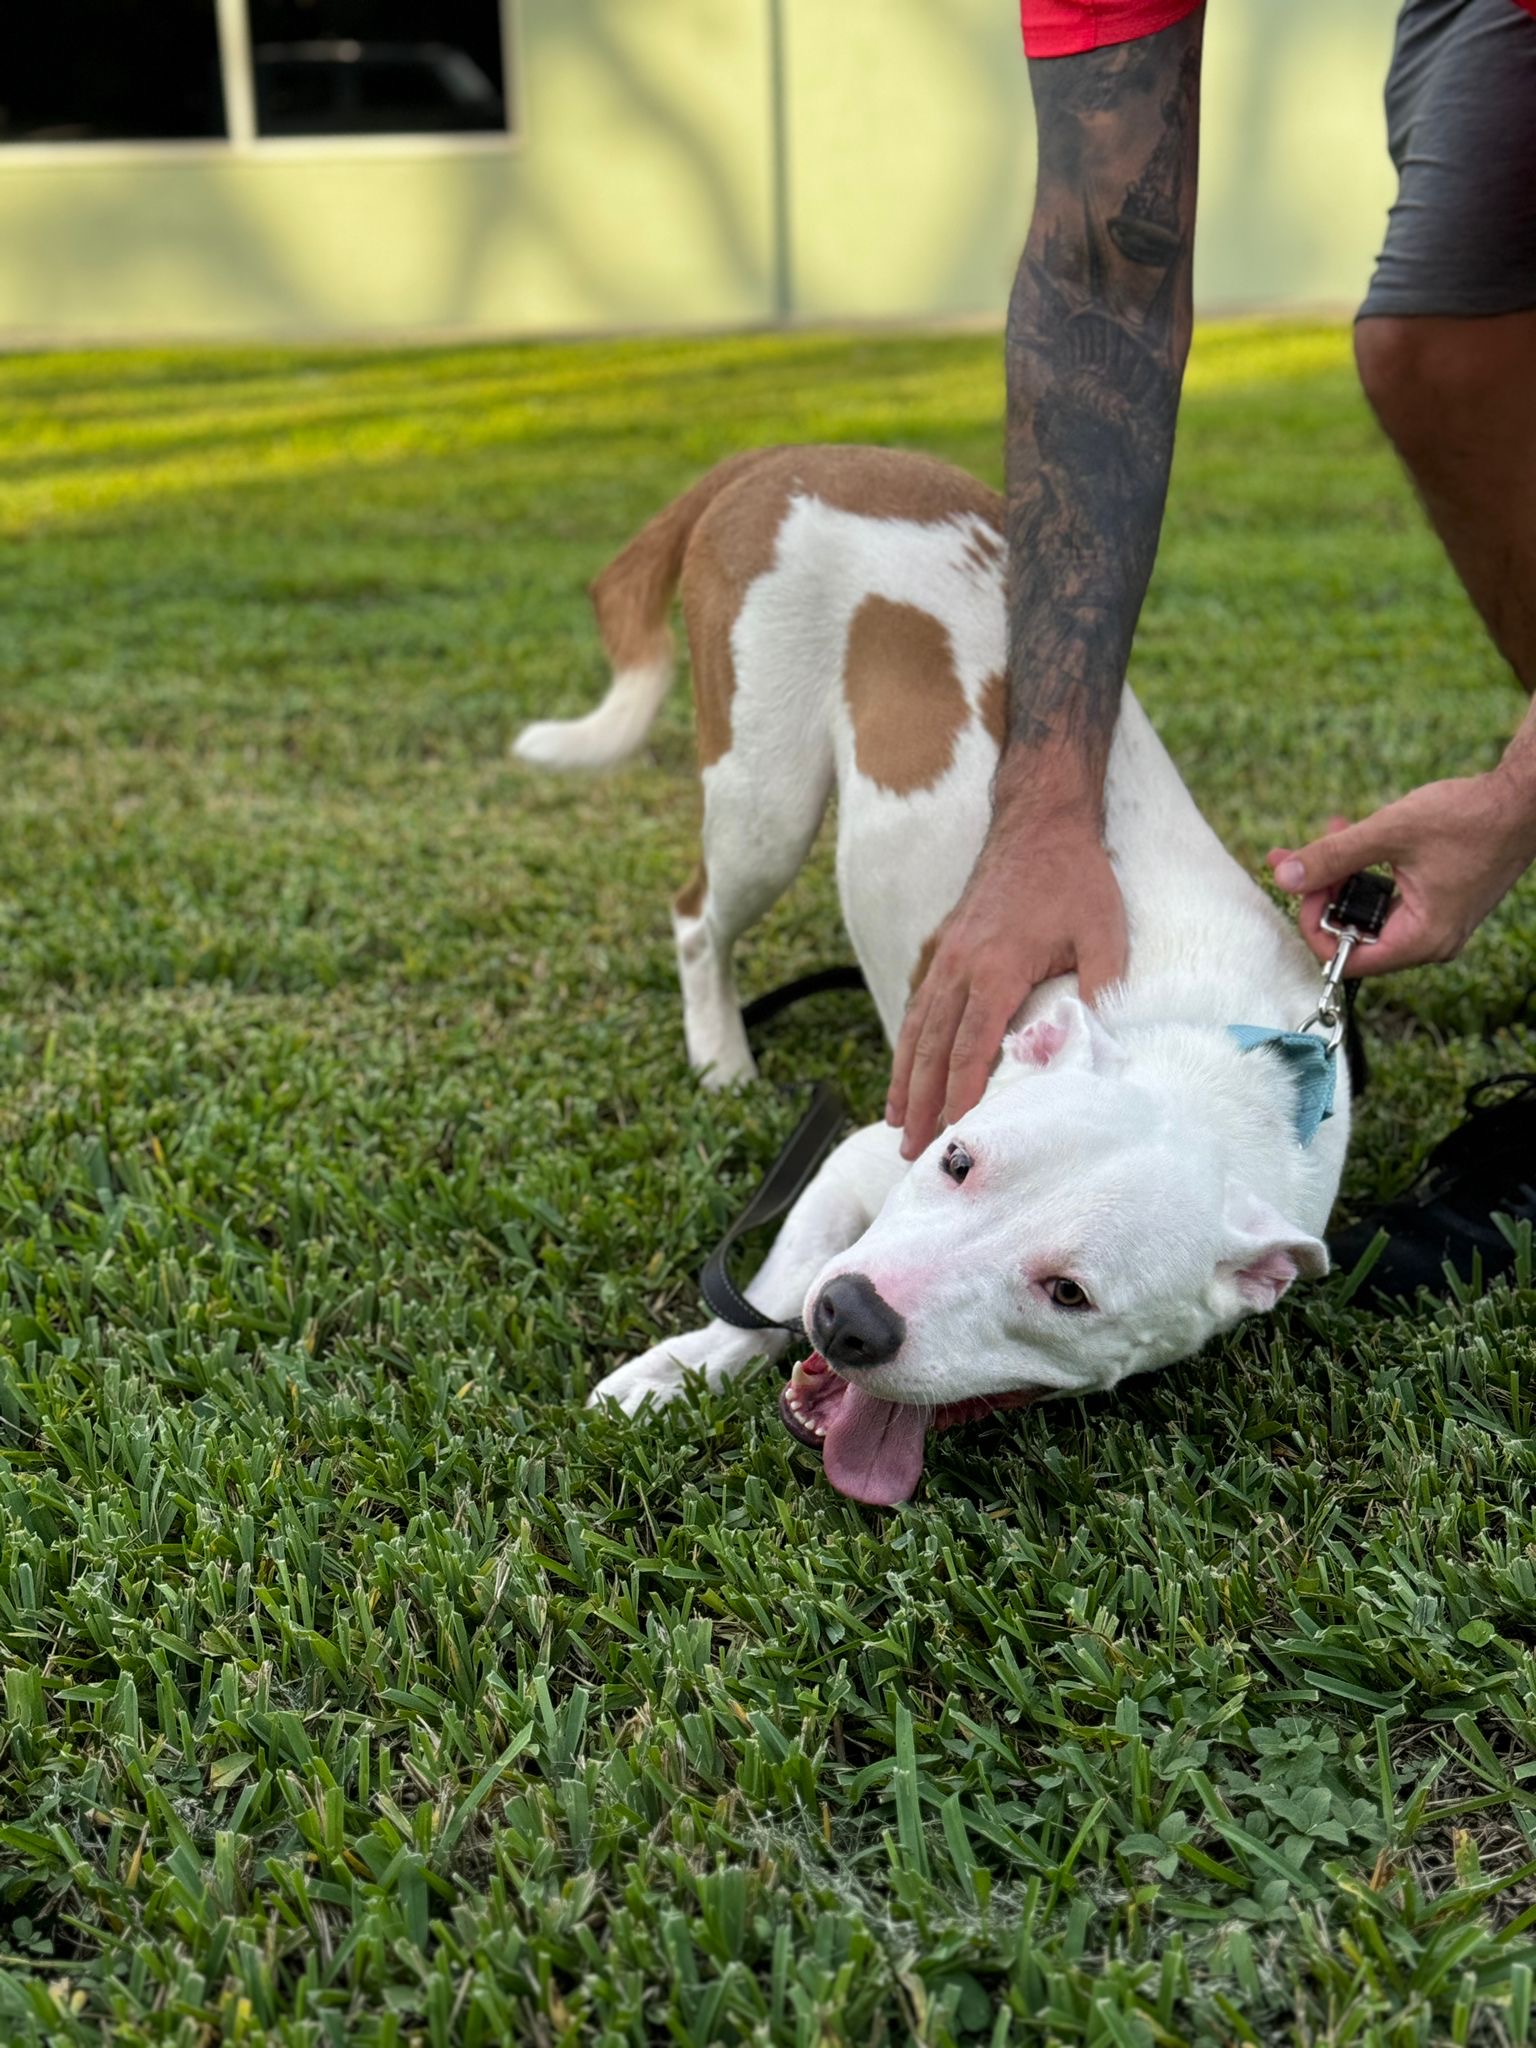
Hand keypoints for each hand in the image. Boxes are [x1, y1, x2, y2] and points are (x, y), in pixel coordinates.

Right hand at [886, 822, 1126, 1159]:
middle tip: (909, 1150)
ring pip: (916, 1026)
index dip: (959, 1096)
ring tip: (894, 1120)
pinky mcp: (945, 945)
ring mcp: (947, 954)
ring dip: (903, 1077)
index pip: (970, 1049)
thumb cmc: (1077, 878)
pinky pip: (919, 1001)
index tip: (954, 1134)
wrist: (1040, 821)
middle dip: (919, 1103)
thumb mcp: (1105, 932)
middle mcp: (962, 966)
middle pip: (931, 1048)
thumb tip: (1100, 1043)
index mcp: (997, 968)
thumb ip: (1103, 988)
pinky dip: (908, 1039)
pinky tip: (905, 1063)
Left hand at [1267, 771, 1535, 975]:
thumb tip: (1284, 876)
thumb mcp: (1389, 833)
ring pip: (1366, 913)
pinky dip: (1365, 871)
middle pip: (1352, 936)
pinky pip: (1387, 899)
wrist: (1522, 800)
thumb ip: (1333, 857)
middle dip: (1323, 893)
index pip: (1346, 960)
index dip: (1314, 925)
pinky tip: (1353, 836)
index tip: (1306, 884)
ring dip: (1341, 876)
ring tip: (1332, 831)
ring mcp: (1434, 924)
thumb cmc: (1468, 817)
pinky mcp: (1436, 904)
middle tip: (1303, 855)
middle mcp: (1429, 942)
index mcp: (1421, 939)